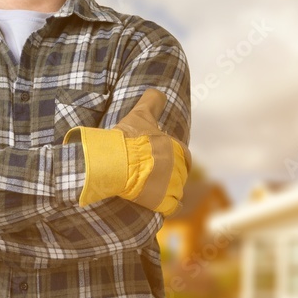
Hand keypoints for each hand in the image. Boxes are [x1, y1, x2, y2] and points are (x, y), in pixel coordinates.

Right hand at [65, 89, 190, 215]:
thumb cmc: (127, 138)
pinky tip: (158, 202)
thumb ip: (152, 101)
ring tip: (151, 188)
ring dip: (167, 190)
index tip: (160, 159)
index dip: (172, 157)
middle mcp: (179, 169)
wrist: (115, 161)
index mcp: (177, 150)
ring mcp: (173, 187)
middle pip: (178, 174)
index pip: (183, 155)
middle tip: (151, 174)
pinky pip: (172, 206)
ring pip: (175, 190)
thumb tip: (158, 91)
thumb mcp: (140, 114)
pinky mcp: (164, 202)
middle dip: (168, 174)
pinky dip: (167, 205)